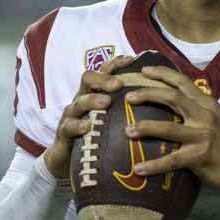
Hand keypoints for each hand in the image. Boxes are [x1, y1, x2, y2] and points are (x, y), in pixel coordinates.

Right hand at [43, 55, 137, 177]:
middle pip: (87, 79)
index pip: (104, 71)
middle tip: (118, 84)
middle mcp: (82, 98)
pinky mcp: (63, 132)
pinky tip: (87, 127)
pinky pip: (68, 126)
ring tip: (106, 102)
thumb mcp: (112, 117)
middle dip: (102, 79)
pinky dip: (77, 125)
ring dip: (92, 100)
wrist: (68, 158)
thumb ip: (127, 106)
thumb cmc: (97, 134)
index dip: (116, 63)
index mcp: (95, 92)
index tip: (131, 60)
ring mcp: (71, 114)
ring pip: (79, 102)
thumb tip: (156, 98)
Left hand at [122, 65, 219, 193]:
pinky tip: (138, 168)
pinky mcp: (200, 157)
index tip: (143, 70)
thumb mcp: (218, 118)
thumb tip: (176, 99)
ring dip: (145, 127)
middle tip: (128, 97)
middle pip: (172, 97)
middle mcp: (205, 116)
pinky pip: (171, 160)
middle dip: (147, 94)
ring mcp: (203, 136)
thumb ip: (199, 108)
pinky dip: (153, 165)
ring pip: (168, 128)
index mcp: (207, 104)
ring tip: (127, 131)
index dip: (162, 73)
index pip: (182, 82)